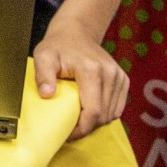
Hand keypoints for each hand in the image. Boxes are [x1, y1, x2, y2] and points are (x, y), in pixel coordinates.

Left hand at [33, 23, 128, 138]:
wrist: (77, 32)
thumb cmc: (58, 45)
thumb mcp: (43, 56)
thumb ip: (43, 75)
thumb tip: (48, 95)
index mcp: (92, 70)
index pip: (94, 111)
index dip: (82, 129)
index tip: (67, 134)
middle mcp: (110, 73)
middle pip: (104, 116)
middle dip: (87, 128)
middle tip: (70, 130)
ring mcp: (119, 77)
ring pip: (112, 114)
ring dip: (96, 123)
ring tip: (78, 121)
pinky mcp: (123, 80)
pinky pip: (117, 108)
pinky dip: (105, 115)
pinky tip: (90, 112)